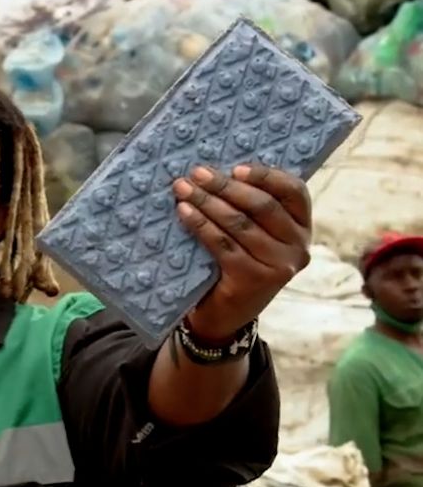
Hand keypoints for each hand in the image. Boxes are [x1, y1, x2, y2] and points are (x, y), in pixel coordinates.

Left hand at [173, 164, 311, 342]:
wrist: (226, 318)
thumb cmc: (237, 268)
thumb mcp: (257, 239)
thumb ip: (254, 211)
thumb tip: (222, 172)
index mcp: (303, 229)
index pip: (293, 191)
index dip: (265, 175)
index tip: (235, 168)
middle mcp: (298, 247)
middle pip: (262, 205)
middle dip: (226, 186)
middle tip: (197, 173)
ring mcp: (278, 265)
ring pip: (239, 223)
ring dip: (207, 202)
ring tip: (183, 189)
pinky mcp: (252, 279)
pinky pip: (222, 243)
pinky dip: (200, 224)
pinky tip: (184, 212)